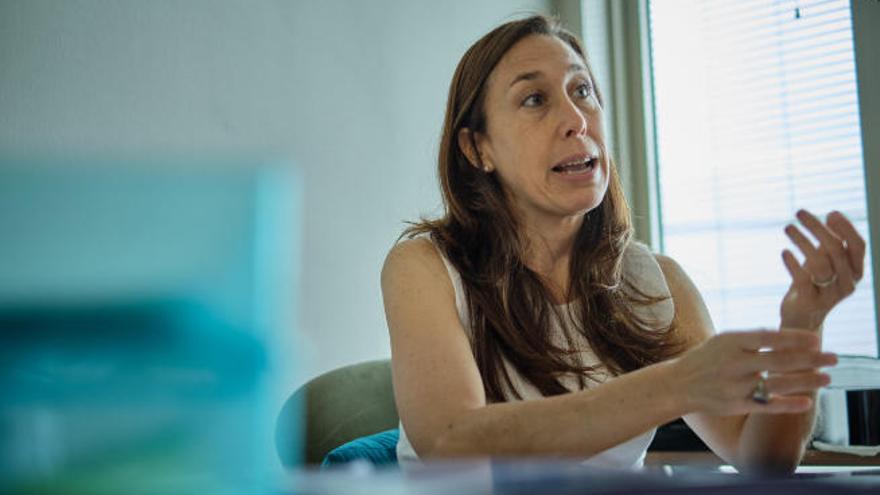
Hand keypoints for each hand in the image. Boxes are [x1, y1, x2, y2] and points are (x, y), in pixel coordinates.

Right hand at [672, 329, 836, 415]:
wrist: (678, 384)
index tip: (817, 339)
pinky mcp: (735, 405)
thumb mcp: (724, 340)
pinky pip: (766, 405)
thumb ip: (753, 339)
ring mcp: (735, 386)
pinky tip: (807, 402)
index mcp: (730, 341)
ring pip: (777, 384)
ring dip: (805, 381)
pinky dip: (788, 404)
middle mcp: (734, 363)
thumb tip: (790, 337)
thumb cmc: (707, 359)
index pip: (769, 338)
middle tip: (833, 357)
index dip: (794, 338)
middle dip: (810, 359)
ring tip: (827, 378)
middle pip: (779, 361)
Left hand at [779, 210, 865, 329]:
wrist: (801, 318)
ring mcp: (830, 295)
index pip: (858, 245)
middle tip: (799, 213)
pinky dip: (793, 264)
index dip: (846, 228)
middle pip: (836, 250)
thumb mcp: (825, 261)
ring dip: (802, 241)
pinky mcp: (811, 303)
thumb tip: (832, 215)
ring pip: (820, 264)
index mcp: (855, 271)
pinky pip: (803, 280)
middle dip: (817, 228)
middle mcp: (847, 283)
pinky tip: (784, 252)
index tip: (830, 212)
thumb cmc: (814, 283)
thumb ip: (832, 241)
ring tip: (788, 227)